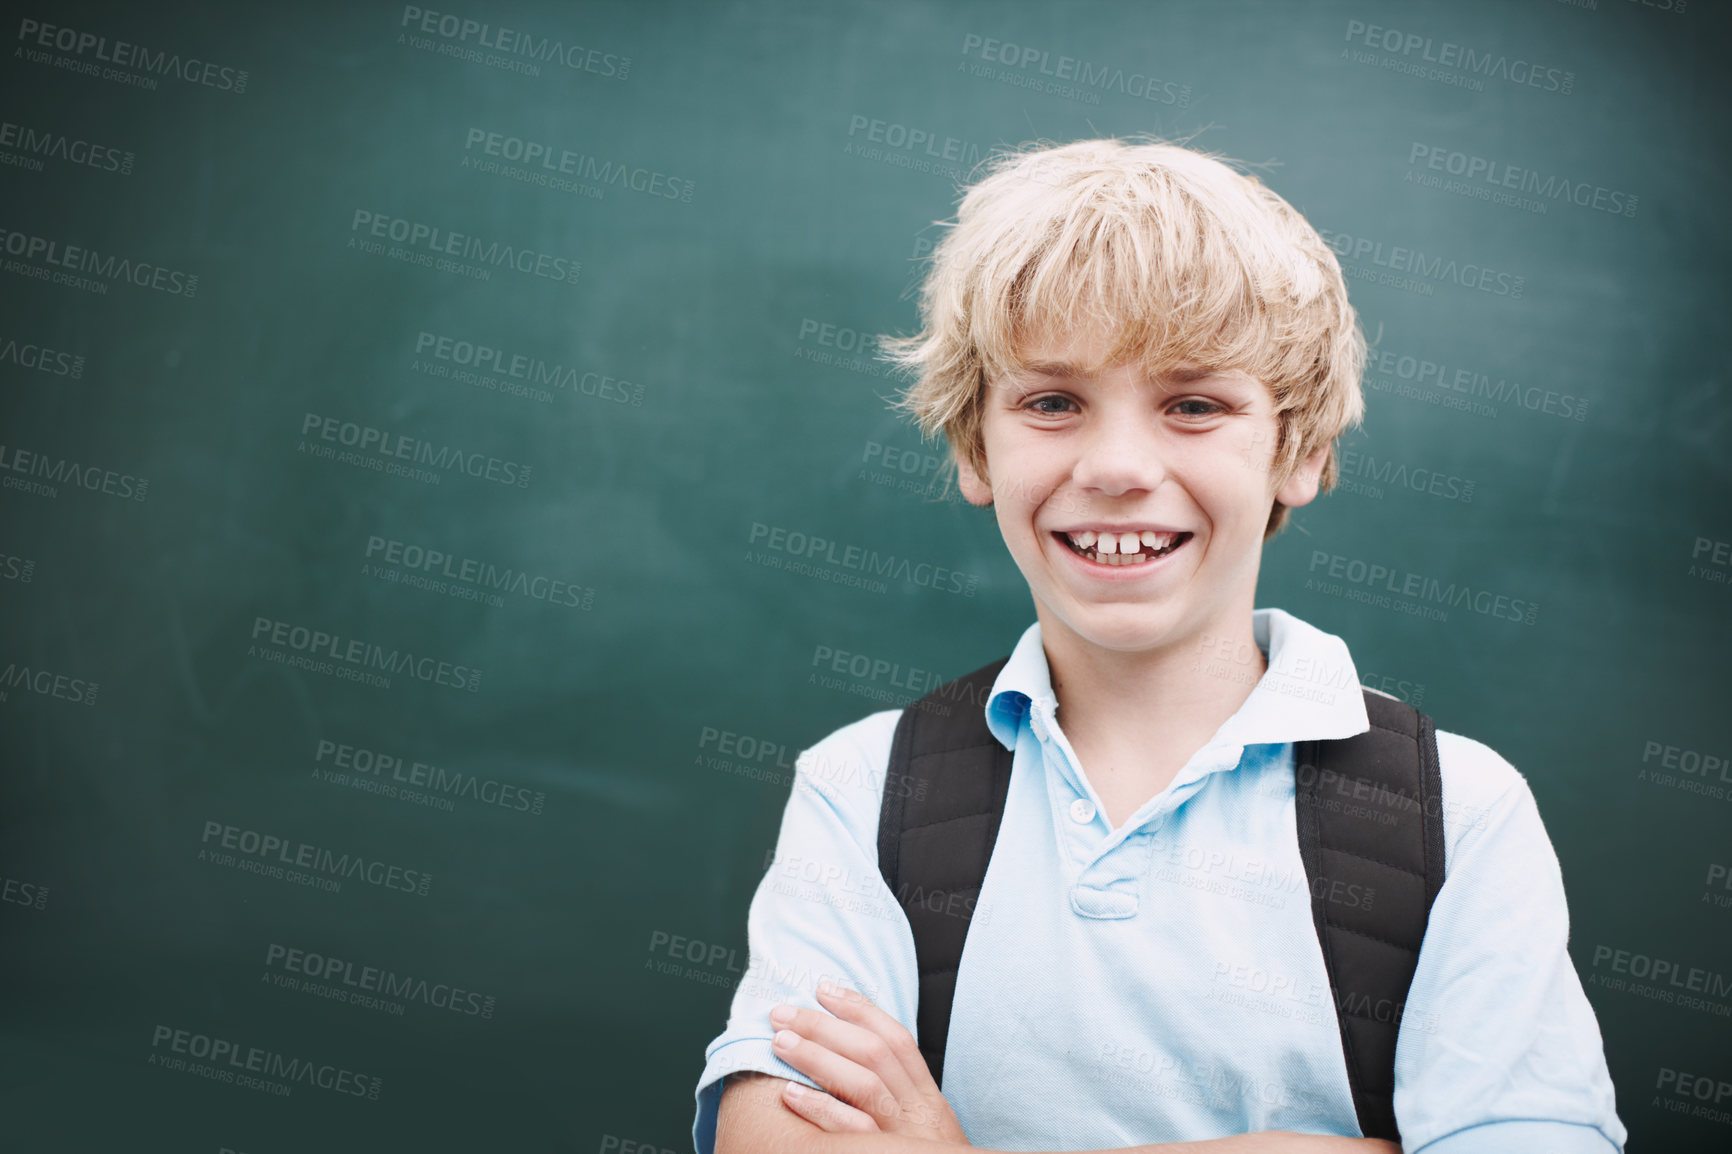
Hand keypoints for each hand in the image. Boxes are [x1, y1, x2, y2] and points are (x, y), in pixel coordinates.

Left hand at [768, 981, 970, 1143]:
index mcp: (927, 1095)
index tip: (822, 987)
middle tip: (782, 1013)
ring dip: (818, 1058)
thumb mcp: (924, 1126)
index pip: (896, 1038)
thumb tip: (849, 1056)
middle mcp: (919, 1110)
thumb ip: (898, 1094)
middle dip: (826, 1027)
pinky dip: (822, 1110)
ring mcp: (904, 1136)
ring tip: (780, 1043)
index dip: (859, 1008)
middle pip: (874, 1053)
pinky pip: (855, 1132)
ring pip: (864, 1084)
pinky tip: (790, 1095)